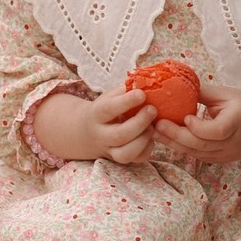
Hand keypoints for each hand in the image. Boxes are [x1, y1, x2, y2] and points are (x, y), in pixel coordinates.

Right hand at [31, 85, 157, 164]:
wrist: (87, 132)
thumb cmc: (105, 109)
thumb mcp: (109, 97)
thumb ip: (125, 90)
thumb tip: (146, 81)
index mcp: (96, 115)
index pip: (109, 109)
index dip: (126, 102)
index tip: (142, 94)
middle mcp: (101, 135)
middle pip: (119, 135)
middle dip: (139, 123)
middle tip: (152, 109)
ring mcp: (110, 150)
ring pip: (125, 154)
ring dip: (143, 139)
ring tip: (152, 126)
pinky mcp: (121, 159)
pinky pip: (136, 160)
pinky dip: (147, 149)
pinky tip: (150, 136)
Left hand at [152, 81, 240, 164]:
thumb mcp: (229, 94)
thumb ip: (204, 92)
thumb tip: (178, 85)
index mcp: (237, 123)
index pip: (217, 131)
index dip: (199, 127)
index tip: (185, 116)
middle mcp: (231, 144)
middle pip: (201, 145)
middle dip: (176, 135)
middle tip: (156, 124)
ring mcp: (224, 155)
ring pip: (195, 152)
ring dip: (173, 143)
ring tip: (153, 131)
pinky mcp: (217, 160)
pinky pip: (196, 155)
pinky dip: (180, 146)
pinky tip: (165, 137)